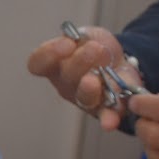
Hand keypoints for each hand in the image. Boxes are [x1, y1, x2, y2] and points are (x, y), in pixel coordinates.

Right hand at [25, 26, 146, 132]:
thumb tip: (84, 44)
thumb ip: (85, 39)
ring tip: (96, 79)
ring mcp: (87, 98)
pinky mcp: (109, 107)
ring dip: (90, 90)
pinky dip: (108, 118)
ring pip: (85, 97)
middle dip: (79, 63)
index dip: (49, 54)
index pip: (39, 63)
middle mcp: (67, 84)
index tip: (66, 43)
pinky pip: (107, 114)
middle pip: (66, 78)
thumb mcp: (88, 35)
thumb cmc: (95, 46)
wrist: (119, 60)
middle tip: (93, 49)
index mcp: (56, 64)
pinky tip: (109, 123)